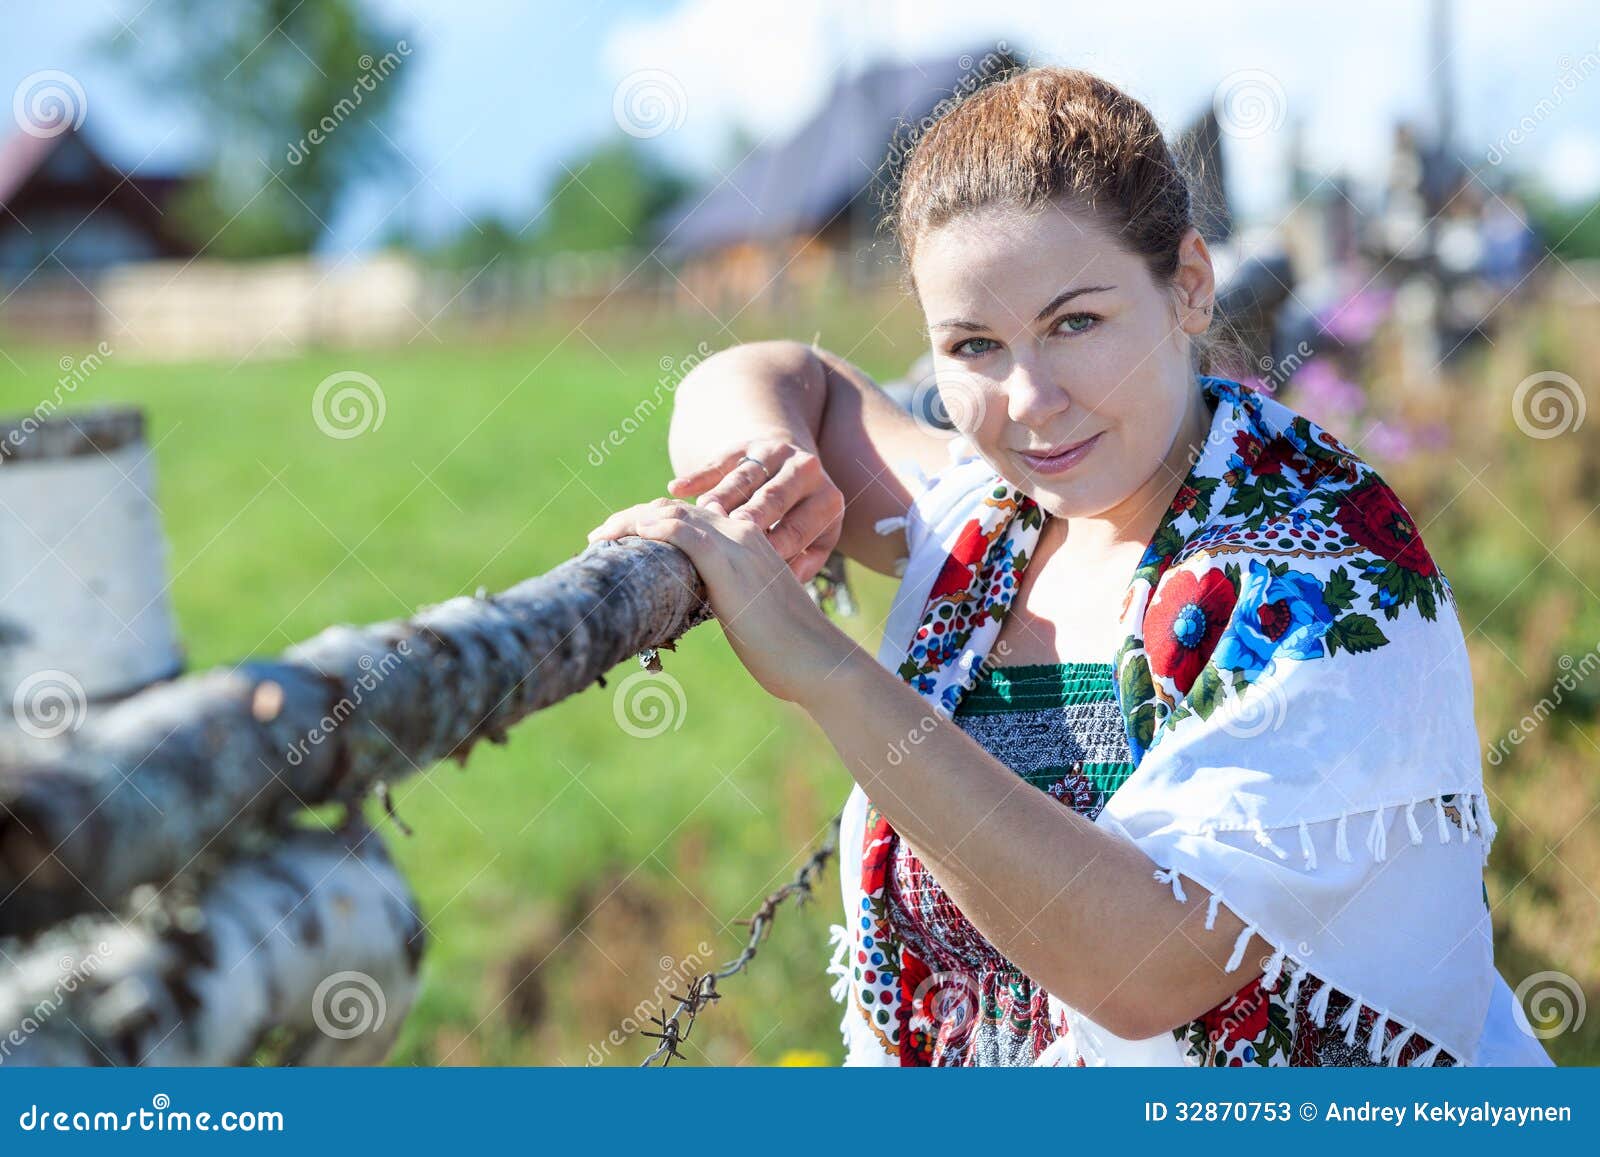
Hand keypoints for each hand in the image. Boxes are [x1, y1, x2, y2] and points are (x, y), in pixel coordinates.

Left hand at [586, 499, 858, 702]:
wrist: (817, 660)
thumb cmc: (787, 649)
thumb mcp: (751, 613)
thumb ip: (729, 599)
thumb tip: (699, 607)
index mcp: (750, 543)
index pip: (692, 518)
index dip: (654, 522)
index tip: (624, 539)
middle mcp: (743, 534)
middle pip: (677, 509)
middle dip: (634, 518)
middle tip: (601, 535)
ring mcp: (737, 544)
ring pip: (673, 514)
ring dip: (630, 520)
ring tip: (600, 536)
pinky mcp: (728, 562)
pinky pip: (681, 531)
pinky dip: (648, 527)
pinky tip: (624, 534)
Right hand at [666, 438, 844, 582]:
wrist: (795, 472)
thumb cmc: (803, 523)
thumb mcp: (818, 541)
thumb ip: (808, 562)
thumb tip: (789, 576)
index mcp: (827, 500)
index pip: (799, 528)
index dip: (775, 546)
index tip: (751, 565)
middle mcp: (806, 470)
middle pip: (773, 498)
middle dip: (748, 518)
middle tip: (725, 538)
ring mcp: (776, 453)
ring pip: (743, 479)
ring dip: (719, 499)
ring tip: (698, 518)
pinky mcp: (747, 444)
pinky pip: (721, 460)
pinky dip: (698, 475)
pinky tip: (677, 488)